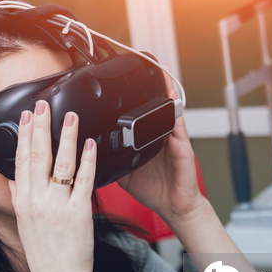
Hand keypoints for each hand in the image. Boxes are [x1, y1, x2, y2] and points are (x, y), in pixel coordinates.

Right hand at [9, 100, 96, 271]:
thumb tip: (13, 178)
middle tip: (44, 105)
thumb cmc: (43, 254)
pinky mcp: (79, 213)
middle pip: (38, 155)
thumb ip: (19, 196)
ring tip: (70, 116)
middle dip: (41, 126)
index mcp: (24, 200)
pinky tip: (90, 144)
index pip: (22, 159)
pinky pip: (84, 181)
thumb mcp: (23, 223)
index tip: (27, 115)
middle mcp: (38, 200)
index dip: (24, 134)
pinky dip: (88, 160)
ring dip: (66, 136)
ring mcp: (58, 206)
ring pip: (61, 163)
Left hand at [117, 70, 203, 220]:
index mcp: (144, 141)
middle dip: (150, 87)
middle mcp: (158, 136)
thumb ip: (111, 161)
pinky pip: (178, 126)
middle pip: (154, 107)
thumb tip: (89, 155)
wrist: (173, 206)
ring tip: (161, 72)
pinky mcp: (182, 147)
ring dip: (165, 91)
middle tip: (144, 65)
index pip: (137, 116)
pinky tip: (171, 98)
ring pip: (167, 111)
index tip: (122, 84)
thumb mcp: (124, 174)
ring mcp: (171, 140)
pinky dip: (175, 112)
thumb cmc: (152, 189)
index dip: (132, 100)